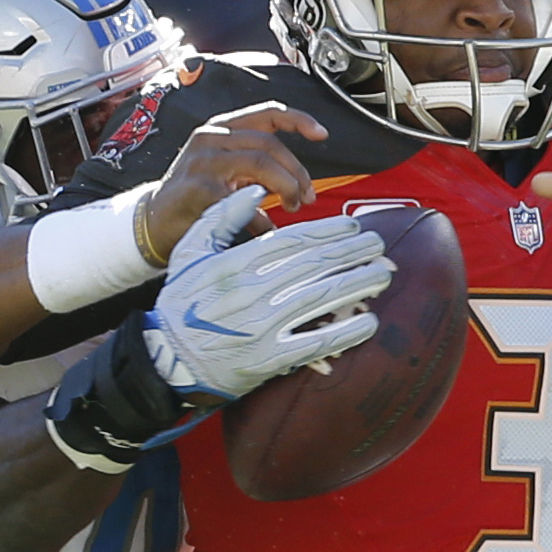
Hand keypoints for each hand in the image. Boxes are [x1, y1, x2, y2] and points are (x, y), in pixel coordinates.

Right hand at [142, 185, 393, 401]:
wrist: (168, 358)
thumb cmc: (182, 303)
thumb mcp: (191, 252)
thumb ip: (221, 218)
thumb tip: (254, 192)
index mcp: (238, 263)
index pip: (295, 240)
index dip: (330, 231)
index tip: (355, 226)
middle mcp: (255, 292)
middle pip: (316, 265)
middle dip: (354, 252)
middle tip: (380, 246)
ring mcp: (264, 326)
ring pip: (322, 298)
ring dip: (358, 284)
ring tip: (383, 274)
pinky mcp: (270, 358)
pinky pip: (316, 343)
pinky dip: (345, 332)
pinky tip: (370, 322)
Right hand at [144, 104, 325, 260]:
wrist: (152, 223)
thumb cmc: (193, 198)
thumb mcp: (227, 172)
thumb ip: (257, 167)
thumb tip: (299, 183)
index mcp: (221, 129)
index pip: (267, 113)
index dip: (298, 120)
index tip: (322, 134)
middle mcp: (211, 138)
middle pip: (270, 144)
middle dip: (296, 172)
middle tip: (305, 196)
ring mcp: (203, 161)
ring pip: (261, 163)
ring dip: (285, 187)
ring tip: (291, 207)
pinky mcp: (198, 188)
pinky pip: (243, 199)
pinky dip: (261, 218)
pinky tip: (264, 229)